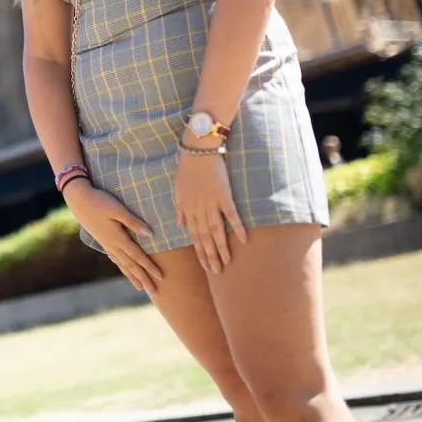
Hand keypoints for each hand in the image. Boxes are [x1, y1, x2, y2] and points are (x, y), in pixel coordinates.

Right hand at [62, 182, 161, 292]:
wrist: (78, 199)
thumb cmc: (99, 201)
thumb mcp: (118, 209)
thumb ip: (133, 222)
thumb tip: (150, 234)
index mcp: (117, 238)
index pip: (137, 256)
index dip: (149, 267)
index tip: (160, 277)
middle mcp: (112, 245)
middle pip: (131, 265)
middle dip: (143, 278)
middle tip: (154, 291)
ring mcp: (106, 244)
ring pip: (122, 264)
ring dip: (132, 276)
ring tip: (141, 287)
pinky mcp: (102, 240)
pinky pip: (115, 258)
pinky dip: (122, 267)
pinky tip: (124, 269)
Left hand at [174, 150, 247, 273]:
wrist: (198, 149)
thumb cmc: (187, 167)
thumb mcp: (178, 189)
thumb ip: (180, 208)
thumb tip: (180, 225)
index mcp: (187, 208)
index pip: (194, 236)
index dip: (200, 252)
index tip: (206, 266)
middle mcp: (198, 209)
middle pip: (204, 237)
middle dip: (210, 256)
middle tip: (217, 272)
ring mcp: (211, 203)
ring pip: (216, 231)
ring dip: (222, 248)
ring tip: (228, 263)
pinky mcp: (224, 195)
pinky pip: (231, 215)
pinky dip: (237, 228)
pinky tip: (243, 241)